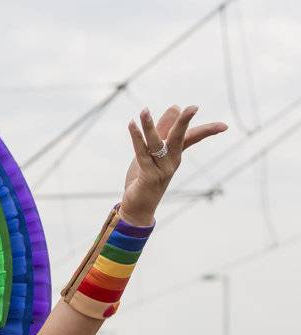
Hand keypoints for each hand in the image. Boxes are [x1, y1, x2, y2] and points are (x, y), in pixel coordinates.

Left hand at [119, 105, 227, 225]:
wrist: (138, 206)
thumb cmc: (146, 176)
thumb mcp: (153, 150)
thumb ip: (163, 129)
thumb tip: (176, 107)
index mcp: (175, 155)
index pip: (193, 138)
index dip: (207, 131)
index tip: (225, 126)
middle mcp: (171, 161)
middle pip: (179, 139)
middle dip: (185, 123)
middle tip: (193, 107)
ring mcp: (161, 169)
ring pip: (156, 144)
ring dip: (149, 127)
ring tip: (144, 111)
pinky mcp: (148, 176)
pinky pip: (142, 154)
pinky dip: (136, 139)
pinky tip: (131, 125)